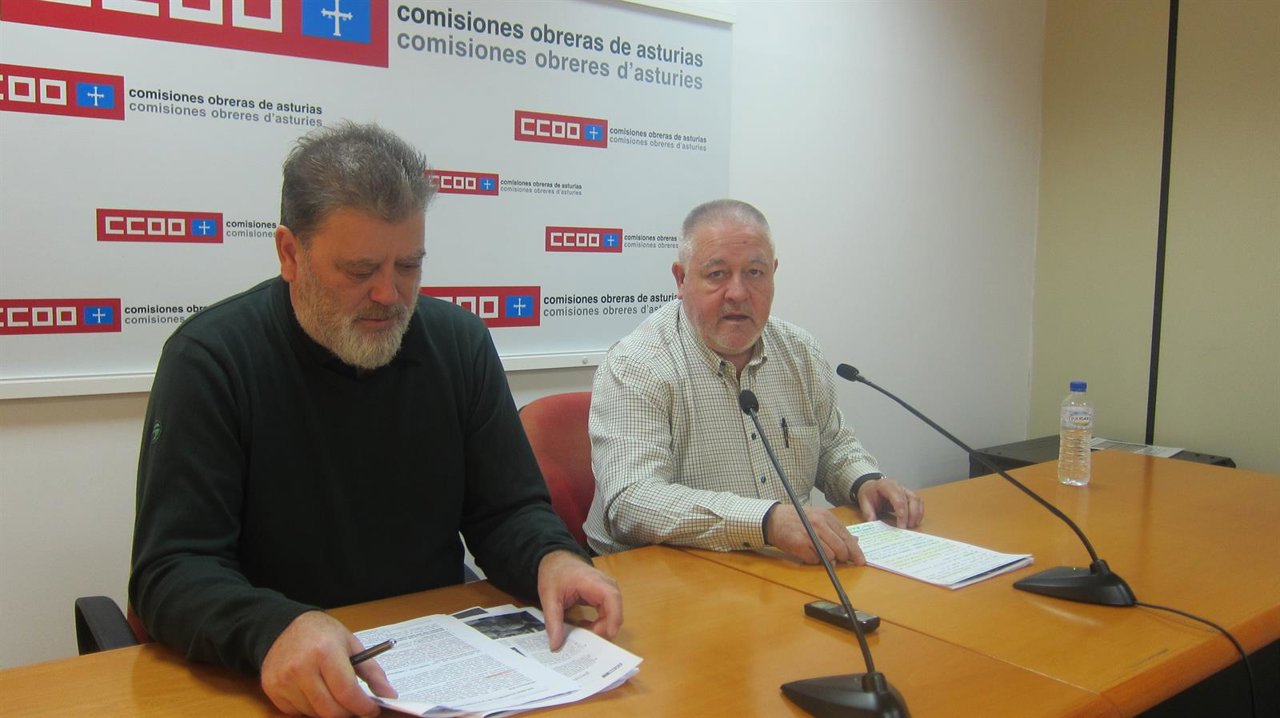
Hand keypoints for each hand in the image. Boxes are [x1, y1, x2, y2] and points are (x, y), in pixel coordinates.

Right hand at [260, 610, 396, 717]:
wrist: (282, 627)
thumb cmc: (321, 634)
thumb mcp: (351, 644)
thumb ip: (372, 672)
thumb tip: (389, 695)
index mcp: (325, 652)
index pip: (347, 691)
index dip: (363, 707)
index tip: (371, 710)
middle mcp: (301, 667)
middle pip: (331, 709)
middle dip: (348, 713)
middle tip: (355, 707)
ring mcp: (284, 680)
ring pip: (315, 714)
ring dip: (329, 710)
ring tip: (334, 694)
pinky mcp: (272, 690)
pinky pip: (297, 712)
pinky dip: (311, 708)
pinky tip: (315, 692)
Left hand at [537, 550, 622, 650]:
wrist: (557, 561)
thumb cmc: (555, 574)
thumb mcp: (549, 598)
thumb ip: (553, 622)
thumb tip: (556, 646)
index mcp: (593, 581)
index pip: (611, 598)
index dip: (613, 618)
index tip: (606, 635)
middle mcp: (606, 585)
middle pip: (614, 611)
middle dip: (603, 629)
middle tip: (586, 642)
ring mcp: (607, 590)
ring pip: (613, 615)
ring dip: (600, 628)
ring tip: (582, 634)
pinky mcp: (605, 596)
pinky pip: (608, 614)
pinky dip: (598, 623)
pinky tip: (584, 626)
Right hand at [766, 505, 864, 565]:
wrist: (774, 519)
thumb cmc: (797, 519)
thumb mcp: (818, 518)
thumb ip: (835, 530)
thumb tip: (855, 541)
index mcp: (826, 516)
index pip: (846, 536)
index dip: (855, 551)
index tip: (861, 561)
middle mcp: (819, 524)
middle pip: (840, 547)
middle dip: (844, 558)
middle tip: (843, 561)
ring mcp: (809, 534)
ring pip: (829, 555)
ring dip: (828, 560)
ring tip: (822, 555)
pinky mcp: (799, 544)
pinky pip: (814, 559)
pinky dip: (814, 560)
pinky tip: (809, 554)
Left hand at [856, 476, 923, 528]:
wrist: (871, 487)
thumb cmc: (869, 494)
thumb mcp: (864, 501)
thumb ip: (868, 512)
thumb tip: (873, 523)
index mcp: (886, 485)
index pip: (898, 498)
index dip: (901, 512)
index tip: (901, 526)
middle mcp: (898, 486)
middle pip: (910, 499)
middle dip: (910, 515)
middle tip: (906, 528)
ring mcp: (905, 489)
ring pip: (917, 500)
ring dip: (917, 514)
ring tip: (911, 526)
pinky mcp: (909, 494)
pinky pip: (919, 502)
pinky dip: (919, 512)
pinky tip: (915, 522)